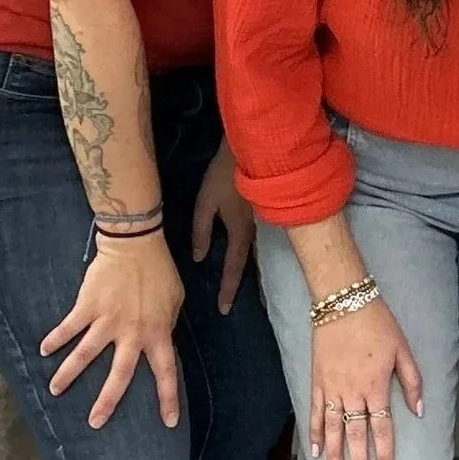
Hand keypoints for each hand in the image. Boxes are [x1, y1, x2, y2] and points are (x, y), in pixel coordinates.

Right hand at [41, 230, 184, 428]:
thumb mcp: (174, 300)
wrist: (135, 244)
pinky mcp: (88, 307)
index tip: (168, 423)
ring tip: (55, 390)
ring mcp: (107, 321)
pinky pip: (69, 327)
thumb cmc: (159, 272)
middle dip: (107, 402)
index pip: (166, 372)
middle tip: (95, 423)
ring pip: (85, 355)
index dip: (168, 398)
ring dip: (68, 374)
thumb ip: (165, 325)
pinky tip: (44, 350)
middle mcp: (132, 333)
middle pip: (119, 375)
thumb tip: (159, 341)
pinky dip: (55, 339)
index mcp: (157, 333)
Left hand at [191, 143, 254, 314]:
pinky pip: (252, 241)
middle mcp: (253, 232)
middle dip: (235, 285)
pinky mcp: (260, 212)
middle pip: (244, 265)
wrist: (251, 149)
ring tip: (232, 287)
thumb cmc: (224, 175)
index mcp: (239, 232)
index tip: (223, 310)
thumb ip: (201, 231)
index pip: (233, 269)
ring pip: (250, 254)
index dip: (228, 290)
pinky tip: (240, 257)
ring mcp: (260, 222)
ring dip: (241, 271)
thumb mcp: (205, 203)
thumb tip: (199, 257)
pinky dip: (245, 255)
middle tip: (226, 304)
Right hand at [310, 296, 422, 459]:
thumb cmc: (377, 323)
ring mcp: (332, 389)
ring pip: (334, 430)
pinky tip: (315, 452)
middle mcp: (353, 393)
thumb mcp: (403, 348)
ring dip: (336, 457)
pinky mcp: (318, 381)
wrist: (343, 301)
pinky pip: (315, 413)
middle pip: (357, 437)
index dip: (384, 458)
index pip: (382, 431)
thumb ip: (412, 382)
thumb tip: (419, 411)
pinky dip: (315, 433)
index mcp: (377, 387)